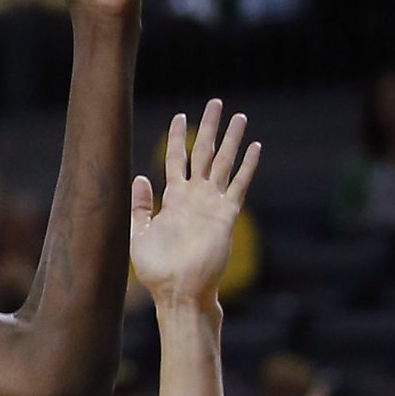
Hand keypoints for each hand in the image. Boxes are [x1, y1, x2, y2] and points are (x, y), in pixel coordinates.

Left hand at [129, 99, 259, 305]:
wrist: (179, 292)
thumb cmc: (157, 270)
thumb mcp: (139, 234)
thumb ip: (139, 206)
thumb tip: (139, 177)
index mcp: (173, 199)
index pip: (176, 159)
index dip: (176, 138)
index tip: (180, 116)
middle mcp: (194, 197)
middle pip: (203, 152)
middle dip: (209, 128)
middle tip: (216, 103)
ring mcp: (212, 204)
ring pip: (224, 163)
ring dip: (232, 140)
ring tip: (239, 116)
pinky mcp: (226, 215)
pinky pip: (239, 185)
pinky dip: (247, 166)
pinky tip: (255, 147)